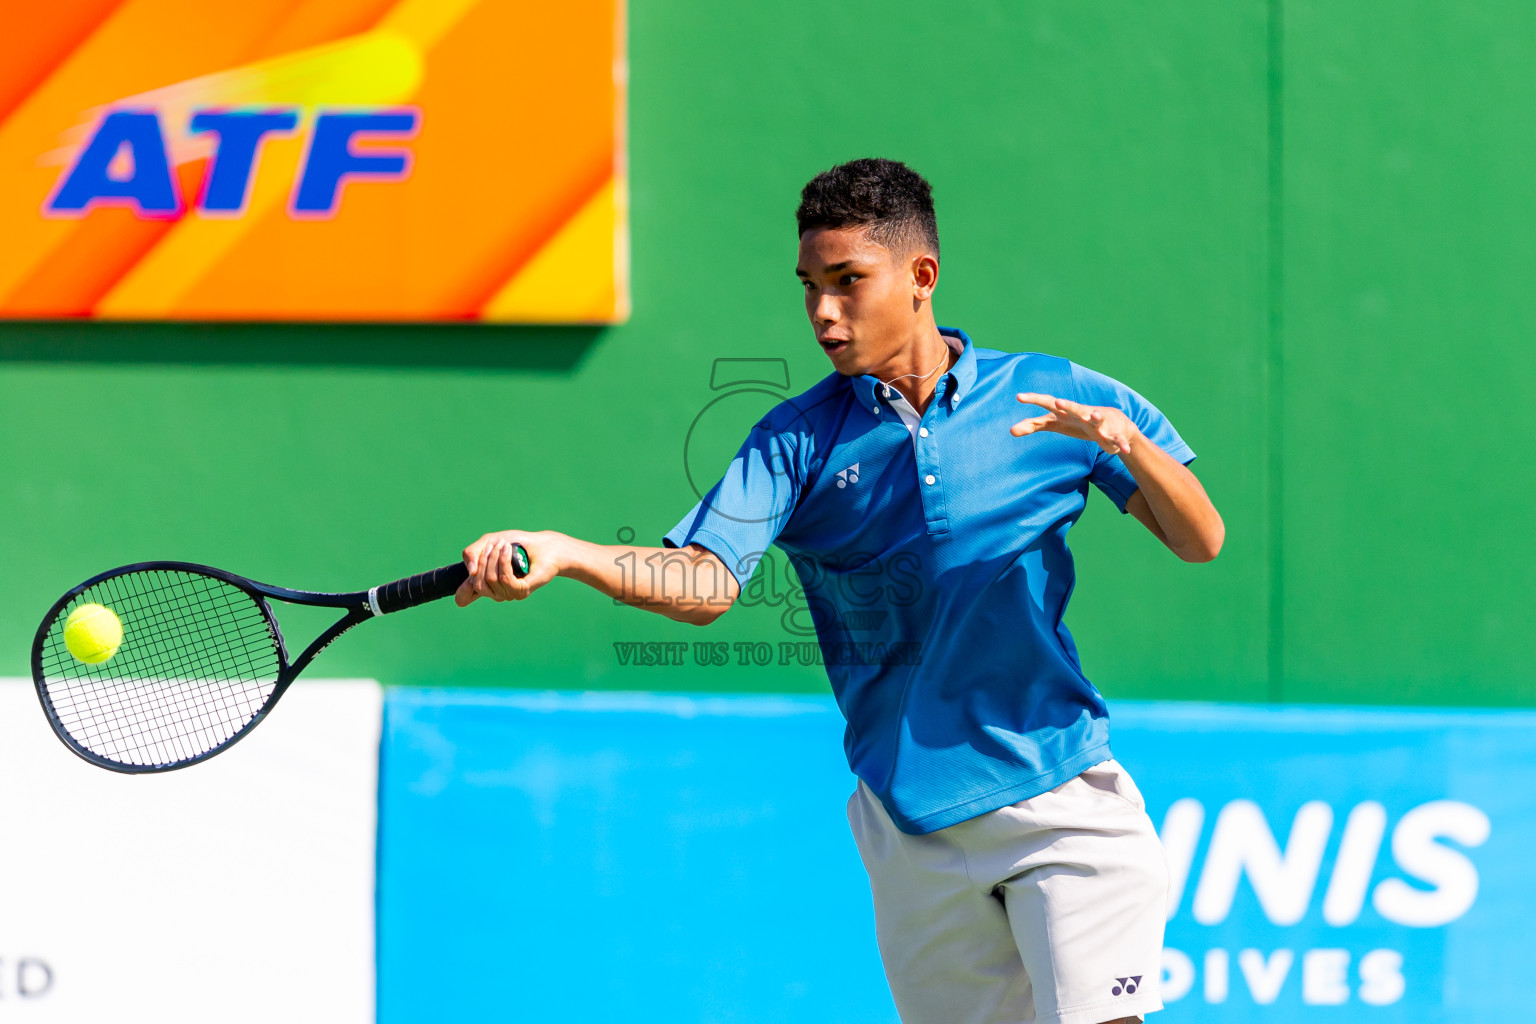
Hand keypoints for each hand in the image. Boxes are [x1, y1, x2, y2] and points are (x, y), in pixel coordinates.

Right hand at [455, 529, 563, 606]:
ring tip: (504, 544)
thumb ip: (472, 553)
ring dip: (495, 558)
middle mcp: (497, 592)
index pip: (465, 598)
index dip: (462, 591)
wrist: (543, 545)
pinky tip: (508, 550)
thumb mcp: (489, 542)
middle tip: (495, 544)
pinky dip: (504, 561)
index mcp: (487, 584)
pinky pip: (504, 579)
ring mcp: (509, 593)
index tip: (470, 573)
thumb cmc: (517, 544)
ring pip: (491, 580)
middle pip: (477, 583)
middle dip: (483, 560)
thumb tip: (471, 572)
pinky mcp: (522, 591)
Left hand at [1010, 392, 1139, 456]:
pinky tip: (1123, 450)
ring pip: (1096, 418)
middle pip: (1072, 407)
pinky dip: (1119, 444)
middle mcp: (1081, 413)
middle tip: (1058, 402)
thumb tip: (1010, 431)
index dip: (1034, 399)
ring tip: (1093, 416)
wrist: (1111, 423)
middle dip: (1066, 405)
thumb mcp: (1054, 424)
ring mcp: (1097, 422)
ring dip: (1095, 417)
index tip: (1018, 397)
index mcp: (1065, 411)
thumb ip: (1033, 425)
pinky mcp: (1111, 434)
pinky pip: (1116, 439)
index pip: (1047, 403)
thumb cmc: (1076, 422)